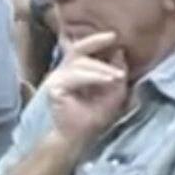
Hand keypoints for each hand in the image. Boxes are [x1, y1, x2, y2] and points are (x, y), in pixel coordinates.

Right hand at [43, 31, 132, 145]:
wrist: (78, 138)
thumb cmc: (93, 117)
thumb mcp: (113, 93)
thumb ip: (117, 74)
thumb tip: (119, 52)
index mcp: (74, 70)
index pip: (82, 49)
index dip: (96, 40)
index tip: (114, 36)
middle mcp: (63, 71)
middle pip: (79, 50)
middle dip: (98, 45)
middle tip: (114, 42)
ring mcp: (56, 79)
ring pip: (79, 63)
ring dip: (102, 68)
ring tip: (118, 76)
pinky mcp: (54, 88)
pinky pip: (75, 76)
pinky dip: (93, 77)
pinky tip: (108, 80)